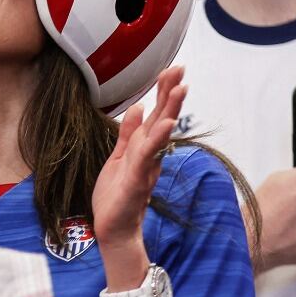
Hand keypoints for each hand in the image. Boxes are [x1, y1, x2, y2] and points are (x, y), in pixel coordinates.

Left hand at [93, 66, 185, 246]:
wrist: (114, 227)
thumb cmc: (116, 194)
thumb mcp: (119, 157)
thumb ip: (128, 134)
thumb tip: (138, 107)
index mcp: (143, 147)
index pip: (156, 114)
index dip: (163, 92)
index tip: (172, 69)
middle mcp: (149, 154)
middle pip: (163, 118)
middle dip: (170, 93)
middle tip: (181, 69)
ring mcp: (145, 165)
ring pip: (160, 133)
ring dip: (170, 110)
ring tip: (180, 88)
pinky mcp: (137, 178)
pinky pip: (147, 155)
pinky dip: (157, 138)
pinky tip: (166, 124)